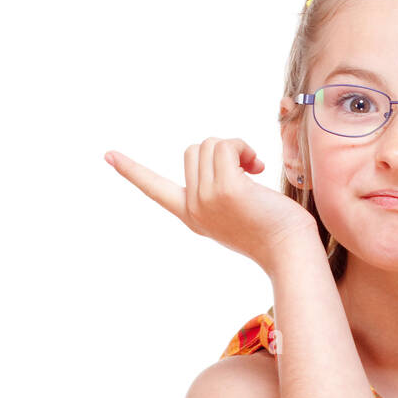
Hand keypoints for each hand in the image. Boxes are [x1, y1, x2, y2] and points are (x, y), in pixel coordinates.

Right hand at [104, 137, 318, 273]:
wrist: (289, 251)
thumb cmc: (271, 230)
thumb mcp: (235, 210)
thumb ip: (218, 185)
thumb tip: (221, 152)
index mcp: (191, 215)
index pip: (154, 189)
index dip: (131, 171)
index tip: (108, 155)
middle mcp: (194, 208)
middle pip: (193, 150)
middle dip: (221, 151)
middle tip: (247, 170)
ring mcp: (207, 199)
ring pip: (210, 145)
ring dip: (235, 148)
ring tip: (254, 170)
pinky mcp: (227, 189)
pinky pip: (227, 146)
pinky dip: (243, 147)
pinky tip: (258, 167)